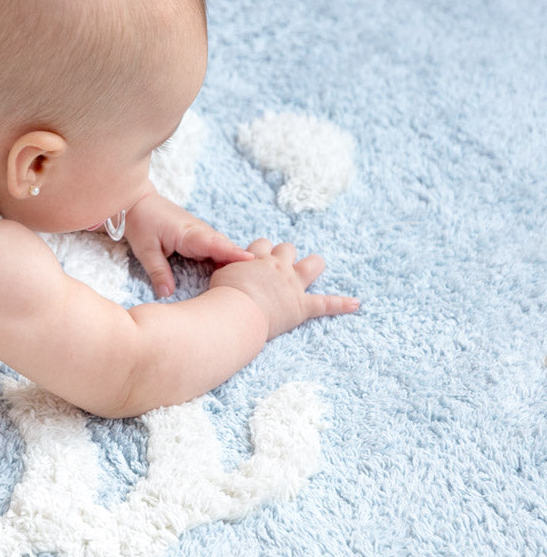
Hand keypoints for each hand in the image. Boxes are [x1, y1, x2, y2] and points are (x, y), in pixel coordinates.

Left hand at [124, 190, 254, 298]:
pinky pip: (217, 249)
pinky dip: (225, 259)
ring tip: (249, 281)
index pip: (216, 244)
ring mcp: (201, 234)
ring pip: (223, 249)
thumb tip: (167, 294)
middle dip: (241, 263)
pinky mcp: (198, 237)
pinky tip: (232, 274)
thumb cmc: (141, 222)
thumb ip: (158, 272)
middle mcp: (200, 232)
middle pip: (226, 248)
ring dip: (235, 262)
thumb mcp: (146, 250)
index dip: (234, 254)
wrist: (138, 201)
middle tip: (256, 281)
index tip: (252, 260)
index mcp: (189, 233)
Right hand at [209, 238, 359, 339]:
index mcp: (257, 259)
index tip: (252, 262)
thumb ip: (219, 273)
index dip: (257, 253)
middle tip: (276, 267)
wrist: (235, 311)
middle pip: (287, 248)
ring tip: (312, 269)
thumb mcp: (214, 279)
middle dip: (284, 255)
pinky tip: (356, 304)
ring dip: (312, 265)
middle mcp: (278, 266)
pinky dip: (342, 304)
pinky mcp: (302, 305)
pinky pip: (327, 303)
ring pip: (312, 264)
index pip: (259, 245)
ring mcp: (292, 284)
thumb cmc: (221, 297)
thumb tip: (200, 277)